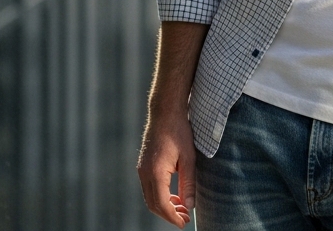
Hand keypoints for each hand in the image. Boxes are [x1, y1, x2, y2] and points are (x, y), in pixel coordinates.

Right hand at [137, 111, 196, 227]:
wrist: (165, 113)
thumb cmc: (179, 132)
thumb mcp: (189, 158)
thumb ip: (189, 183)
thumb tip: (190, 205)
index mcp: (156, 173)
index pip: (162, 204)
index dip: (173, 217)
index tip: (184, 223)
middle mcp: (144, 173)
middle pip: (153, 204)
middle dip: (169, 215)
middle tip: (185, 219)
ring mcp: (142, 170)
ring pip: (150, 198)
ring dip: (165, 206)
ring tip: (182, 209)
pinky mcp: (143, 166)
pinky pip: (150, 188)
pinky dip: (161, 196)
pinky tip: (175, 196)